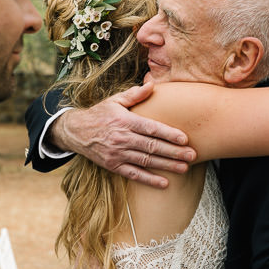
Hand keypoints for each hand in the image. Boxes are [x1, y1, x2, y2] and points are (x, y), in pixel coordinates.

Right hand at [49, 82, 195, 187]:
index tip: (184, 138)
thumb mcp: (115, 100)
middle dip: (174, 152)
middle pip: (152, 147)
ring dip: (166, 165)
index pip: (151, 128)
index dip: (168, 134)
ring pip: (146, 161)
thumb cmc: (100, 114)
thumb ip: (135, 94)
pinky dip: (149, 180)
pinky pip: (134, 174)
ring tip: (184, 168)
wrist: (76, 131)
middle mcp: (122, 138)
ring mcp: (117, 154)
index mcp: (125, 121)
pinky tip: (164, 183)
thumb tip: (152, 84)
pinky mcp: (113, 166)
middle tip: (192, 155)